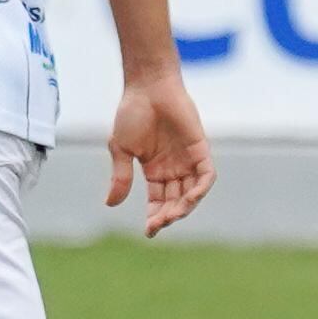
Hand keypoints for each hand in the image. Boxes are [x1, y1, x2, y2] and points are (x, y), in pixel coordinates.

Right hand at [106, 63, 212, 236]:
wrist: (147, 87)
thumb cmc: (132, 113)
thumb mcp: (121, 150)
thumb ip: (121, 177)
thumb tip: (110, 204)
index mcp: (155, 170)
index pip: (159, 201)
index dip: (155, 217)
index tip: (149, 232)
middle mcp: (174, 168)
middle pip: (176, 200)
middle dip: (168, 215)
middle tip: (158, 225)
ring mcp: (188, 159)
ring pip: (192, 191)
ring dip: (184, 206)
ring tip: (172, 215)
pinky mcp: (200, 148)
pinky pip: (207, 174)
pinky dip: (201, 188)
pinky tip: (190, 198)